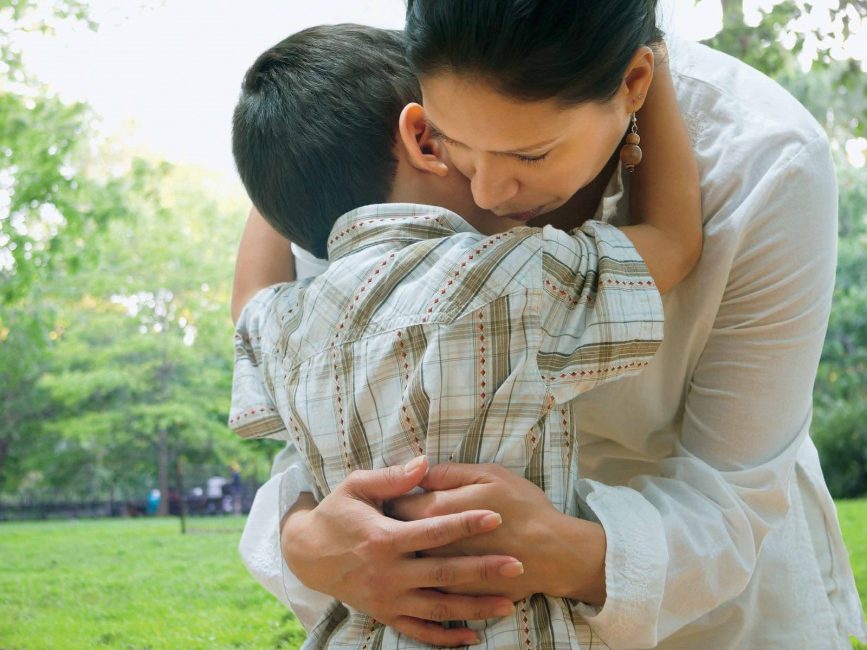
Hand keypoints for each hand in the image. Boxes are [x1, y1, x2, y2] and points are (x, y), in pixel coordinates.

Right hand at [281, 457, 524, 646]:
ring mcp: (387, 598)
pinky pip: (419, 630)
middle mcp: (387, 573)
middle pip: (443, 574)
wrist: (306, 554)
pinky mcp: (384, 614)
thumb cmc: (337, 514)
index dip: (465, 523)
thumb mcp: (356, 487)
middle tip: (517, 566)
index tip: (495, 516)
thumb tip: (424, 462)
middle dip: (482, 570)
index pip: (433, 531)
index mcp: (383, 538)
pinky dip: (446, 637)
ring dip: (474, 607)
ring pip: (438, 607)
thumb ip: (392, 478)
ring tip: (508, 604)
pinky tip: (473, 635)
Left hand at [388, 463, 607, 604]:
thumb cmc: (523, 507)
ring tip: (409, 541)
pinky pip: (427, 585)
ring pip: (409, 560)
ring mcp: (441, 573)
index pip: (397, 502)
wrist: (553, 553)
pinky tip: (427, 568)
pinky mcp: (453, 594)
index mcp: (437, 510)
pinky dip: (422, 576)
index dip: (393, 496)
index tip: (393, 493)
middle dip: (393, 523)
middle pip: (397, 533)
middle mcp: (432, 544)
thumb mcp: (490, 475)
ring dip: (404, 550)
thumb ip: (449, 473)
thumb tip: (420, 470)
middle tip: (396, 516)